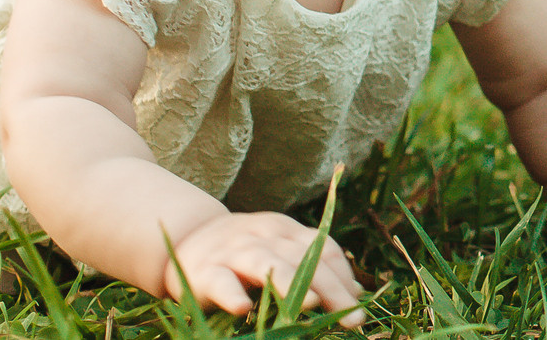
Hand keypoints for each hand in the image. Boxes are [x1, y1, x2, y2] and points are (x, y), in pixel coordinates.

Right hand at [162, 211, 363, 327]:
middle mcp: (263, 236)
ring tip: (312, 304)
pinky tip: (243, 309)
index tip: (359, 303)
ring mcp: (233, 252)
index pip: (322, 248)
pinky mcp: (205, 272)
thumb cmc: (245, 253)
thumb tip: (355, 293)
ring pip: (264, 263)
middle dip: (330, 287)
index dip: (343, 275)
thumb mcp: (279, 250)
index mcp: (286, 230)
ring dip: (289, 282)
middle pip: (302, 258)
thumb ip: (312, 266)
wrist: (187, 238)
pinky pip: (220, 282)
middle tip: (352, 316)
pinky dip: (231, 294)